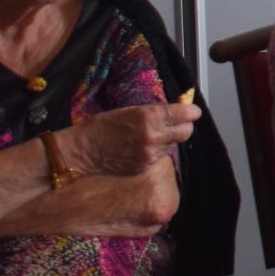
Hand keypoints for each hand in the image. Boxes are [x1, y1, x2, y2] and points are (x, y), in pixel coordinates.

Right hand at [61, 102, 199, 177]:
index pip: (186, 114)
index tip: (191, 112)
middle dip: (184, 126)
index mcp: (150, 116)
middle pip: (187, 132)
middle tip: (177, 123)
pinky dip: (158, 152)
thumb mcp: (129, 111)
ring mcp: (150, 153)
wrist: (83, 151)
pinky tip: (145, 148)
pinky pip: (161, 157)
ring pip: (174, 145)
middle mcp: (154, 135)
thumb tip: (176, 109)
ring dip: (169, 140)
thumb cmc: (102, 127)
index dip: (190, 112)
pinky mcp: (145, 166)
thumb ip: (155, 111)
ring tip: (153, 136)